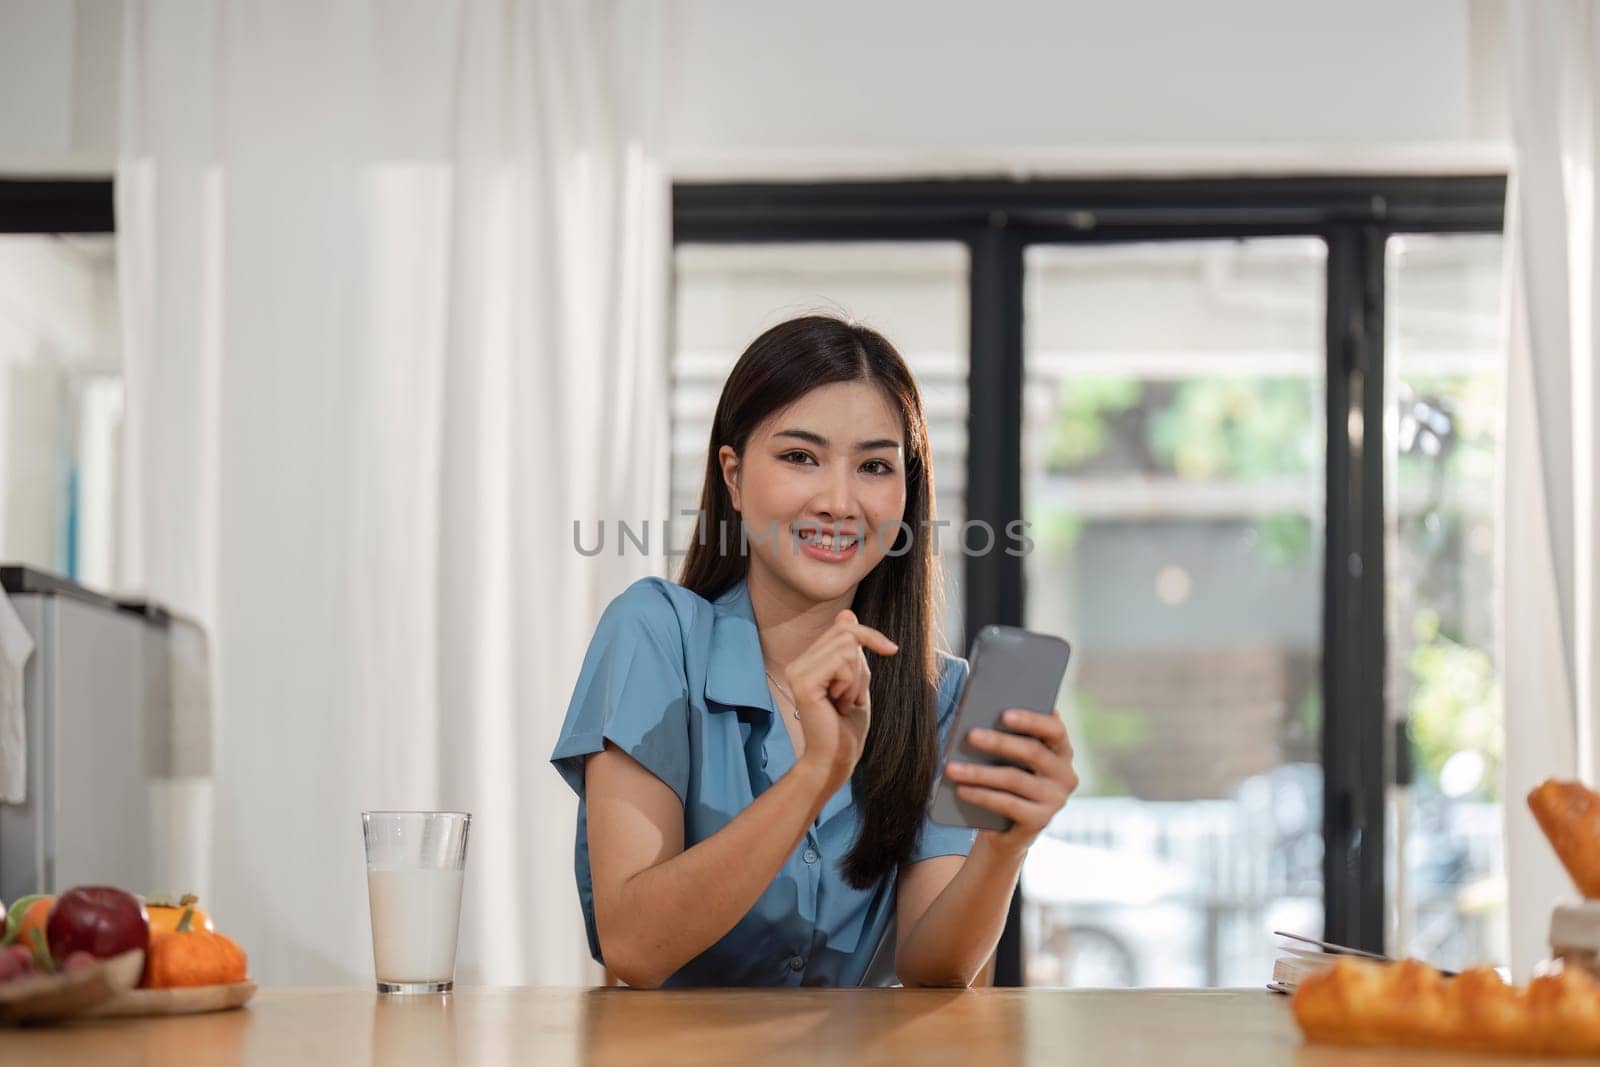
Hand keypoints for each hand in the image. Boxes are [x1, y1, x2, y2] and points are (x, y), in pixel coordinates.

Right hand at [787, 609, 897, 793]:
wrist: (836, 760)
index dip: (870, 635)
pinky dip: (851, 684)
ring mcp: (798, 671)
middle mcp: (798, 663)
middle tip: (851, 695)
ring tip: (843, 702)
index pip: (843, 629)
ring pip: (847, 648)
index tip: (891, 649)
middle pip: (846, 633)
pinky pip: (842, 663)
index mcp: (808, 662)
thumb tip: (846, 613)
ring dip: (857, 678)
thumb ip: (852, 650)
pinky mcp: (804, 682)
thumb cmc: (847, 728)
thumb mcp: (857, 680)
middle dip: (862, 664)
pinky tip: (838, 705)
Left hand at [943, 708, 1077, 853]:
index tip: (1004, 714)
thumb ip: (1007, 736)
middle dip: (999, 742)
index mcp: (1061, 751)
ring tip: (952, 767)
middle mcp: (1065, 775)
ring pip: (1015, 779)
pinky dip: (981, 795)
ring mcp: (1055, 800)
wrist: (1005, 828)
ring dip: (980, 772)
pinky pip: (1007, 804)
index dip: (1031, 720)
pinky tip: (961, 789)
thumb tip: (981, 721)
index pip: (1055, 730)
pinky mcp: (1040, 821)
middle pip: (1033, 752)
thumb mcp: (1009, 758)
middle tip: (971, 735)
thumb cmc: (1006, 781)